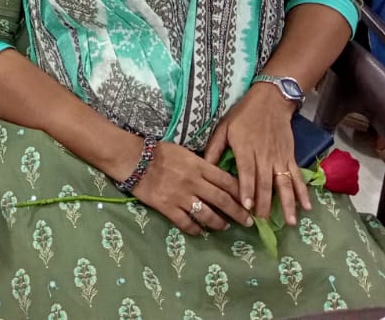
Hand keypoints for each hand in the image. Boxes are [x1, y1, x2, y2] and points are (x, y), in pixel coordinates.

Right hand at [128, 140, 251, 235]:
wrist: (134, 159)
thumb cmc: (160, 152)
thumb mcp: (185, 152)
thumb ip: (202, 165)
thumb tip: (218, 177)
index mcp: (199, 166)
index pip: (227, 181)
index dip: (241, 193)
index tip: (250, 202)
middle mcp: (194, 182)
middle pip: (222, 200)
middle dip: (238, 213)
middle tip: (248, 222)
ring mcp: (181, 196)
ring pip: (207, 215)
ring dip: (219, 223)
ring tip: (225, 227)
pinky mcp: (168, 207)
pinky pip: (186, 223)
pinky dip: (196, 230)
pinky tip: (201, 232)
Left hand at [203, 85, 310, 224]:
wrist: (270, 101)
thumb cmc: (243, 115)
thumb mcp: (223, 127)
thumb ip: (214, 148)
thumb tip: (204, 168)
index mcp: (245, 148)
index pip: (246, 172)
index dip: (247, 190)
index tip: (247, 207)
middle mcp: (264, 155)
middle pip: (265, 182)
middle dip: (264, 203)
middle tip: (262, 222)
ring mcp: (279, 157)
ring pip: (284, 183)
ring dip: (287, 203)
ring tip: (290, 222)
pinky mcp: (290, 157)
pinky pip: (297, 176)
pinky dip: (303, 192)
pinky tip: (307, 207)